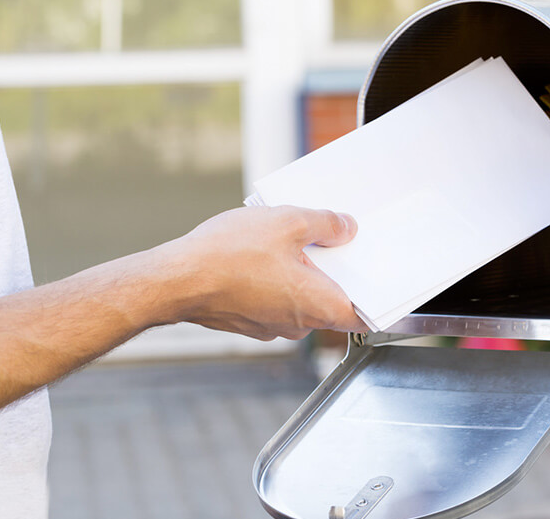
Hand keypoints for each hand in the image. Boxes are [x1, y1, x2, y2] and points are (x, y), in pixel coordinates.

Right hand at [158, 206, 366, 340]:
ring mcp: (271, 328)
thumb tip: (347, 228)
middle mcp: (299, 326)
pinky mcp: (248, 323)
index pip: (362, 314)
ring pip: (298, 300)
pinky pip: (272, 301)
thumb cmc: (229, 256)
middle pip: (330, 300)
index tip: (375, 277)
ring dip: (297, 274)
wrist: (174, 281)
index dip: (372, 296)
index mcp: (319, 306)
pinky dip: (272, 281)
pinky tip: (257, 256)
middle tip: (323, 241)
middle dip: (329, 272)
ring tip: (281, 242)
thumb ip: (325, 224)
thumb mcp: (288, 222)